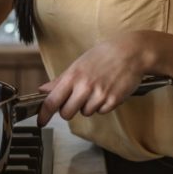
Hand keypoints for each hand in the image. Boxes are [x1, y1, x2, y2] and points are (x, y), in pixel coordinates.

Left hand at [36, 30, 154, 126]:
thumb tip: (43, 90)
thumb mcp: (79, 63)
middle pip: (67, 113)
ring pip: (86, 113)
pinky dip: (103, 105)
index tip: (40, 121)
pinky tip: (108, 90)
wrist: (131, 52)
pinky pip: (101, 111)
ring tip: (97, 88)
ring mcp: (100, 95)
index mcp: (73, 76)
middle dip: (69, 109)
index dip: (44, 114)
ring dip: (89, 105)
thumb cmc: (104, 55)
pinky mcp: (113, 101)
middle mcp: (85, 86)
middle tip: (77, 99)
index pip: (52, 100)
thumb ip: (60, 80)